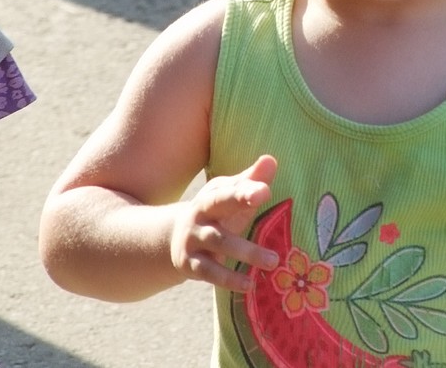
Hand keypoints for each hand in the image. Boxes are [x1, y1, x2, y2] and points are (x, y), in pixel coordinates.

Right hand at [170, 155, 279, 290]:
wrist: (171, 239)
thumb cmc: (214, 214)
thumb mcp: (227, 196)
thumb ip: (250, 181)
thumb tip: (271, 160)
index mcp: (211, 197)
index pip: (228, 189)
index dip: (244, 188)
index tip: (264, 188)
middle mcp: (200, 216)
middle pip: (220, 207)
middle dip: (241, 202)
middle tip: (266, 197)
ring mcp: (193, 240)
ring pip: (219, 243)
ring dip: (246, 251)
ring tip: (274, 261)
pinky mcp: (191, 265)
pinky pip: (210, 273)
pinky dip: (229, 279)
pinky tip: (249, 284)